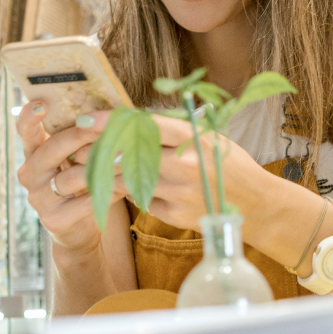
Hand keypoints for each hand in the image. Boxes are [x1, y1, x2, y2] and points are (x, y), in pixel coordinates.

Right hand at [15, 102, 127, 255]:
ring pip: (72, 177)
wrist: (77, 229)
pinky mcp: (54, 219)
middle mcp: (30, 174)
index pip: (25, 131)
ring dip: (102, 165)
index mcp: (33, 152)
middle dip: (79, 135)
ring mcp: (39, 198)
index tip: (40, 103)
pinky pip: (86, 201)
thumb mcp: (74, 159)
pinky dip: (109, 190)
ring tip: (125, 155)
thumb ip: (80, 138)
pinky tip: (127, 183)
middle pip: (53, 149)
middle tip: (102, 124)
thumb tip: (108, 111)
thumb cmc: (79, 182)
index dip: (29, 117)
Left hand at [70, 113, 269, 231]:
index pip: (145, 126)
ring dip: (107, 172)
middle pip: (128, 156)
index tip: (87, 118)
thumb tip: (131, 119)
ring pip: (129, 179)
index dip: (112, 122)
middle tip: (78, 144)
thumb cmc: (229, 164)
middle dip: (99, 150)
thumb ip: (173, 130)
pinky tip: (133, 185)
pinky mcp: (173, 215)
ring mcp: (178, 192)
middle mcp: (184, 165)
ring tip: (91, 163)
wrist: (255, 205)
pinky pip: (142, 199)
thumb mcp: (207, 136)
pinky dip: (134, 191)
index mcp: (193, 138)